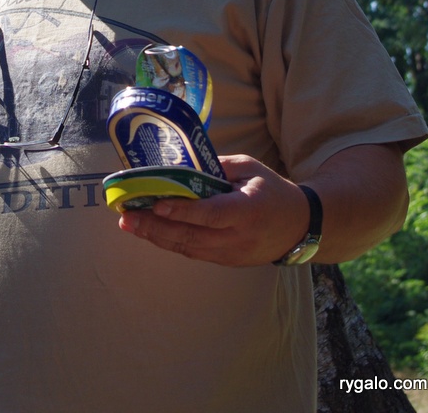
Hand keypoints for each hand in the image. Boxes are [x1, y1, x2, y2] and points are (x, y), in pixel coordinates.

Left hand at [117, 155, 310, 266]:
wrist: (301, 227)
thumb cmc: (273, 191)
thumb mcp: (251, 168)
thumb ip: (218, 166)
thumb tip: (181, 165)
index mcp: (249, 210)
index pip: (212, 214)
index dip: (184, 212)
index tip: (157, 206)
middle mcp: (238, 237)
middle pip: (192, 235)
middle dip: (155, 227)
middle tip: (126, 216)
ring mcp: (231, 253)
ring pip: (188, 247)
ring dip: (155, 237)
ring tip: (129, 224)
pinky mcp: (226, 261)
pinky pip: (193, 252)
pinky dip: (169, 242)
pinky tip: (149, 232)